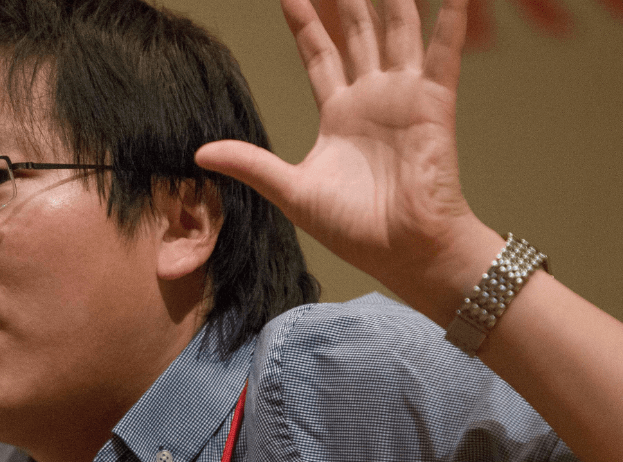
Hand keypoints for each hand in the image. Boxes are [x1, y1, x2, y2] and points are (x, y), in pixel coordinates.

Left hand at [196, 0, 494, 313]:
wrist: (403, 251)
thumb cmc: (352, 229)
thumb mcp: (291, 191)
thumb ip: (251, 164)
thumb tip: (199, 153)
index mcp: (338, 116)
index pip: (319, 54)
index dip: (305, 22)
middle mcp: (371, 99)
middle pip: (356, 33)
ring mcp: (403, 98)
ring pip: (397, 31)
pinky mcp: (433, 105)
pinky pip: (443, 54)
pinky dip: (450, 21)